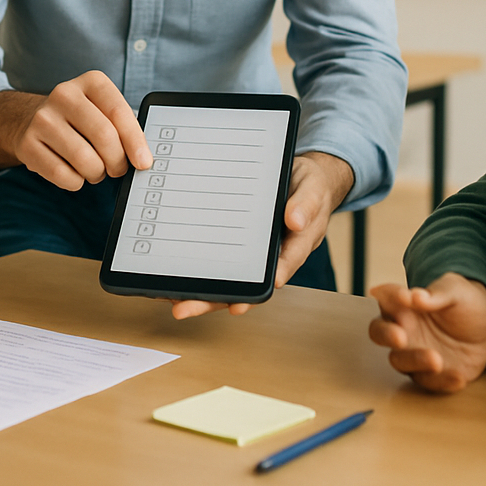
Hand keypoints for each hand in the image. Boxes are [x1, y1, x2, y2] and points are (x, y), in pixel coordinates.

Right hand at [0, 72, 151, 188]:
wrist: (28, 118)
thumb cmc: (78, 117)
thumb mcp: (102, 108)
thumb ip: (123, 126)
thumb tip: (142, 159)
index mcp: (90, 81)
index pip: (119, 112)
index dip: (135, 141)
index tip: (143, 162)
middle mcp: (64, 94)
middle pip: (104, 137)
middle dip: (118, 162)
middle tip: (118, 169)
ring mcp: (42, 119)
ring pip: (84, 160)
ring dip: (97, 174)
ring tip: (96, 170)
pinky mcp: (27, 144)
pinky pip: (62, 175)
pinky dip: (76, 182)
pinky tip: (75, 173)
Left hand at [169, 151, 351, 319]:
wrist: (303, 176)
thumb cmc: (310, 187)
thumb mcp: (313, 190)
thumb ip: (307, 205)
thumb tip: (295, 220)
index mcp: (293, 247)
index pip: (275, 273)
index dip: (256, 291)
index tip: (237, 306)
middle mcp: (271, 255)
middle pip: (243, 284)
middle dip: (214, 299)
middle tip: (184, 309)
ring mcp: (254, 250)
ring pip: (227, 276)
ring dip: (201, 290)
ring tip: (171, 299)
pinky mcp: (240, 240)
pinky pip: (219, 256)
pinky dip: (199, 266)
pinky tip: (175, 272)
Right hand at [368, 273, 485, 391]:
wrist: (485, 327)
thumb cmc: (463, 301)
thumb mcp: (455, 291)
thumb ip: (436, 295)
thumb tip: (416, 296)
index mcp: (403, 305)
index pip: (386, 299)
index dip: (390, 297)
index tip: (406, 296)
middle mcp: (403, 329)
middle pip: (379, 333)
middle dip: (386, 335)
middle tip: (400, 337)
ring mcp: (415, 353)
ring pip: (400, 361)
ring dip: (415, 361)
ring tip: (437, 359)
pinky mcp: (432, 374)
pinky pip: (430, 382)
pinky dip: (441, 382)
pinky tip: (458, 376)